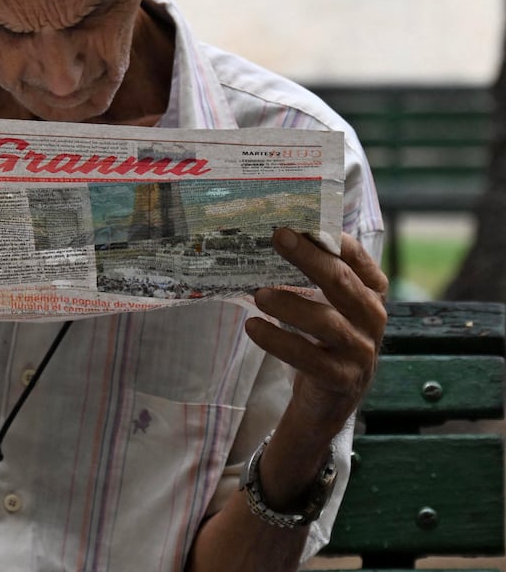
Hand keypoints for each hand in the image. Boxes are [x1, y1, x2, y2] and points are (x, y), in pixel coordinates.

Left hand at [245, 228, 388, 436]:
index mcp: (371, 296)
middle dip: (310, 258)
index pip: (360, 260)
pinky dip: (279, 341)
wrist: (328, 404)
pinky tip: (253, 327)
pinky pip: (309, 358)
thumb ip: (315, 277)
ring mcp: (360, 352)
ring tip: (259, 294)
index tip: (303, 221)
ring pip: (327, 322)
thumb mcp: (328, 307)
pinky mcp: (340, 379)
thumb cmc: (324, 343)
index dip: (334, 239)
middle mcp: (372, 320)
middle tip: (278, 237)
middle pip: (342, 283)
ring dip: (291, 304)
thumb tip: (277, 236)